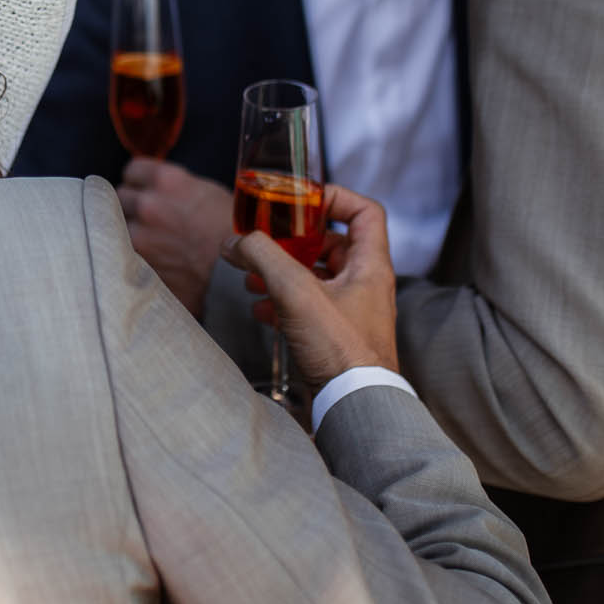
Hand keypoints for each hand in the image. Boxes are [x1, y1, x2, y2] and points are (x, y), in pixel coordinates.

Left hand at [116, 159, 233, 318]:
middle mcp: (147, 204)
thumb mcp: (208, 193)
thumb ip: (176, 187)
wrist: (238, 276)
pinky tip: (150, 258)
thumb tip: (159, 190)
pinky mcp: (137, 264)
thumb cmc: (233, 233)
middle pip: (120, 197)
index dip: (140, 182)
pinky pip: (123, 252)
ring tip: (150, 241)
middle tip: (149, 219)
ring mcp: (138, 236)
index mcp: (166, 180)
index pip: (132, 171)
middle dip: (132, 206)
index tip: (145, 190)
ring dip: (129, 231)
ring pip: (116, 226)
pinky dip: (132, 254)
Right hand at [220, 183, 397, 386]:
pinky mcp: (338, 337)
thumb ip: (262, 257)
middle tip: (266, 242)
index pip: (364, 211)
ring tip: (252, 278)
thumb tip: (234, 242)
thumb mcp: (295, 291)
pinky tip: (260, 311)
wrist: (355, 406)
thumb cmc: (340, 350)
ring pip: (316, 278)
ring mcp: (353, 312)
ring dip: (283, 273)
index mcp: (370, 266)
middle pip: (333, 244)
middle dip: (294, 242)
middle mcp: (367, 285)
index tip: (302, 201)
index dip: (335, 198)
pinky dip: (283, 303)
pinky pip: (310, 308)